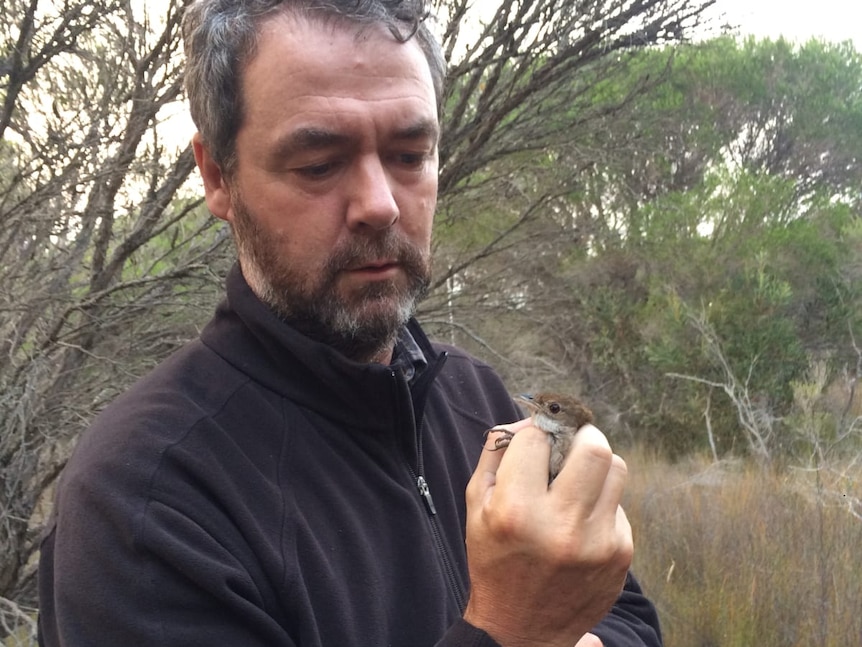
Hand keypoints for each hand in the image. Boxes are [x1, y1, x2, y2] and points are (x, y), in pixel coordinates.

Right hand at [464, 419, 631, 646]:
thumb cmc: (494, 561)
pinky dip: (600, 504)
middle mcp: (561, 526)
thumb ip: (495, 453)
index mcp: (516, 512)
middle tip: (568, 447)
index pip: (537, 438)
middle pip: (594, 447)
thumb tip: (527, 419)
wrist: (521, 631)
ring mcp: (597, 542)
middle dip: (579, 437)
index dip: (532, 435)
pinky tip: (580, 523)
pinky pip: (619, 504)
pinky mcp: (620, 554)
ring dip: (595, 466)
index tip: (532, 446)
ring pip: (616, 468)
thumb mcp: (476, 506)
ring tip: (576, 482)